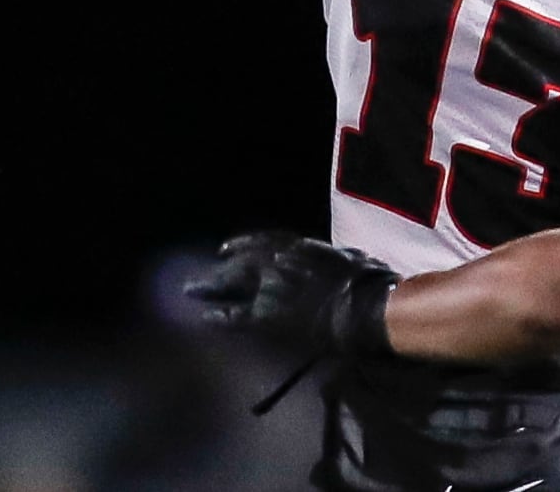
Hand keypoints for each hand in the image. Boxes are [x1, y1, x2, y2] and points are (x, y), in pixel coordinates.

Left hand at [183, 232, 397, 357]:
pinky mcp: (268, 315)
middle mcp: (279, 261)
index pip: (263, 242)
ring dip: (210, 287)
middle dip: (220, 270)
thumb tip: (342, 258)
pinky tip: (206, 318)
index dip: (242, 246)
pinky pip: (237, 316)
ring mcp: (271, 287)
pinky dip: (221, 316)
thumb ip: (334, 257)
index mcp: (300, 247)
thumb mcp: (350, 257)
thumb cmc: (367, 280)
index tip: (225, 249)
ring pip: (233, 284)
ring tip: (192, 291)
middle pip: (241, 262)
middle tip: (200, 276)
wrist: (362, 307)